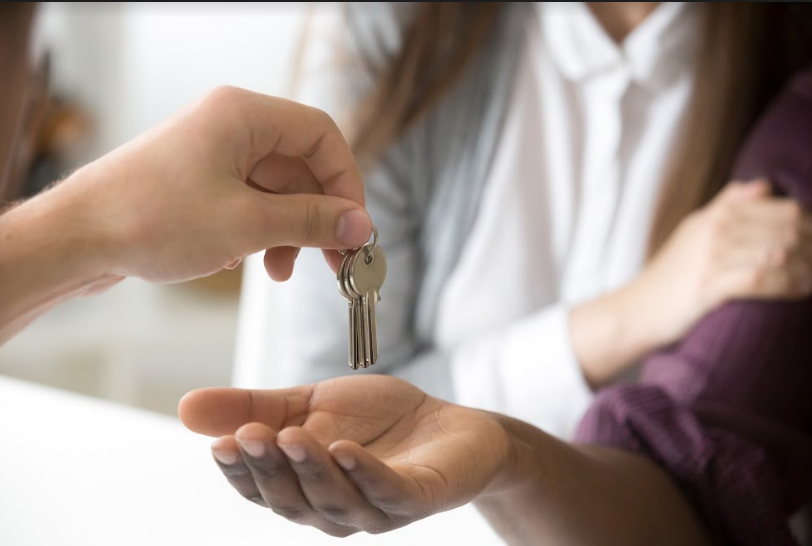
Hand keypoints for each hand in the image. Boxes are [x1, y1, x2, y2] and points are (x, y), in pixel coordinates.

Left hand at [43, 85, 371, 284]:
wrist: (78, 238)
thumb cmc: (151, 219)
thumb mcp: (246, 224)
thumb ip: (310, 222)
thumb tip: (360, 225)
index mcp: (244, 116)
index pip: (322, 136)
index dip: (346, 182)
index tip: (355, 227)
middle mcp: (232, 126)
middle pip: (303, 166)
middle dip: (319, 216)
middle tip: (336, 260)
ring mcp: (215, 154)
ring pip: (279, 189)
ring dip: (290, 231)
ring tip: (284, 271)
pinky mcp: (202, 181)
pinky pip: (252, 202)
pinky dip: (262, 232)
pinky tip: (251, 262)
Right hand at [178, 376, 512, 536]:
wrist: (450, 424)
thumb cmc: (379, 421)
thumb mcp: (309, 405)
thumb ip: (256, 408)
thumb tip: (184, 407)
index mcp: (305, 489)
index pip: (262, 489)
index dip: (239, 471)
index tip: (217, 443)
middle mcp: (336, 510)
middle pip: (291, 499)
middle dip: (267, 469)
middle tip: (246, 435)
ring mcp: (377, 509)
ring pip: (335, 500)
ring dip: (310, 470)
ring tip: (289, 436)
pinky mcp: (419, 497)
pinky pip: (388, 491)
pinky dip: (365, 473)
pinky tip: (346, 448)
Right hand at [636, 179, 811, 344]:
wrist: (636, 310)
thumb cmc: (669, 276)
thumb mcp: (693, 231)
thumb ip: (726, 206)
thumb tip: (761, 184)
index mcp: (715, 216)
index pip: (781, 209)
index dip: (809, 226)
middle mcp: (714, 230)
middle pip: (785, 230)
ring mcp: (711, 257)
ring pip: (777, 254)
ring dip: (807, 269)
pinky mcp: (708, 285)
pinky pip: (760, 279)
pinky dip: (787, 286)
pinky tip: (801, 292)